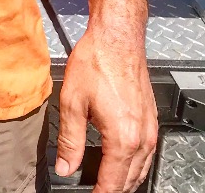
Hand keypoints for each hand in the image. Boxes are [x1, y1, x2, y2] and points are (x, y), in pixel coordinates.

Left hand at [55, 24, 157, 191]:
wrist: (117, 38)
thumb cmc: (96, 61)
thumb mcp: (72, 102)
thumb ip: (69, 140)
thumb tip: (65, 167)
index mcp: (122, 138)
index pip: (112, 183)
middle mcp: (141, 138)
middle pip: (129, 181)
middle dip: (112, 190)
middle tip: (94, 190)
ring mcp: (149, 129)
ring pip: (141, 170)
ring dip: (124, 181)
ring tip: (105, 184)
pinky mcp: (150, 120)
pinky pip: (146, 154)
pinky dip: (134, 165)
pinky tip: (121, 162)